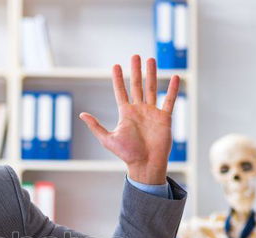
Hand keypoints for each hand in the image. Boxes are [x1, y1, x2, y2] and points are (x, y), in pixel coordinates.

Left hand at [80, 55, 179, 184]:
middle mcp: (139, 110)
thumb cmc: (126, 154)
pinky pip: (169, 100)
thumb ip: (96, 126)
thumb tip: (82, 115)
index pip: (121, 92)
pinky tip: (173, 77)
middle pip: (137, 86)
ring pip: (152, 89)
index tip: (115, 66)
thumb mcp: (107, 139)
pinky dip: (172, 89)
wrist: (145, 164)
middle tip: (135, 56)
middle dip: (136, 70)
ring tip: (151, 59)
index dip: (118, 79)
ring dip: (151, 74)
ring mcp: (152, 113)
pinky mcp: (164, 118)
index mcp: (126, 114)